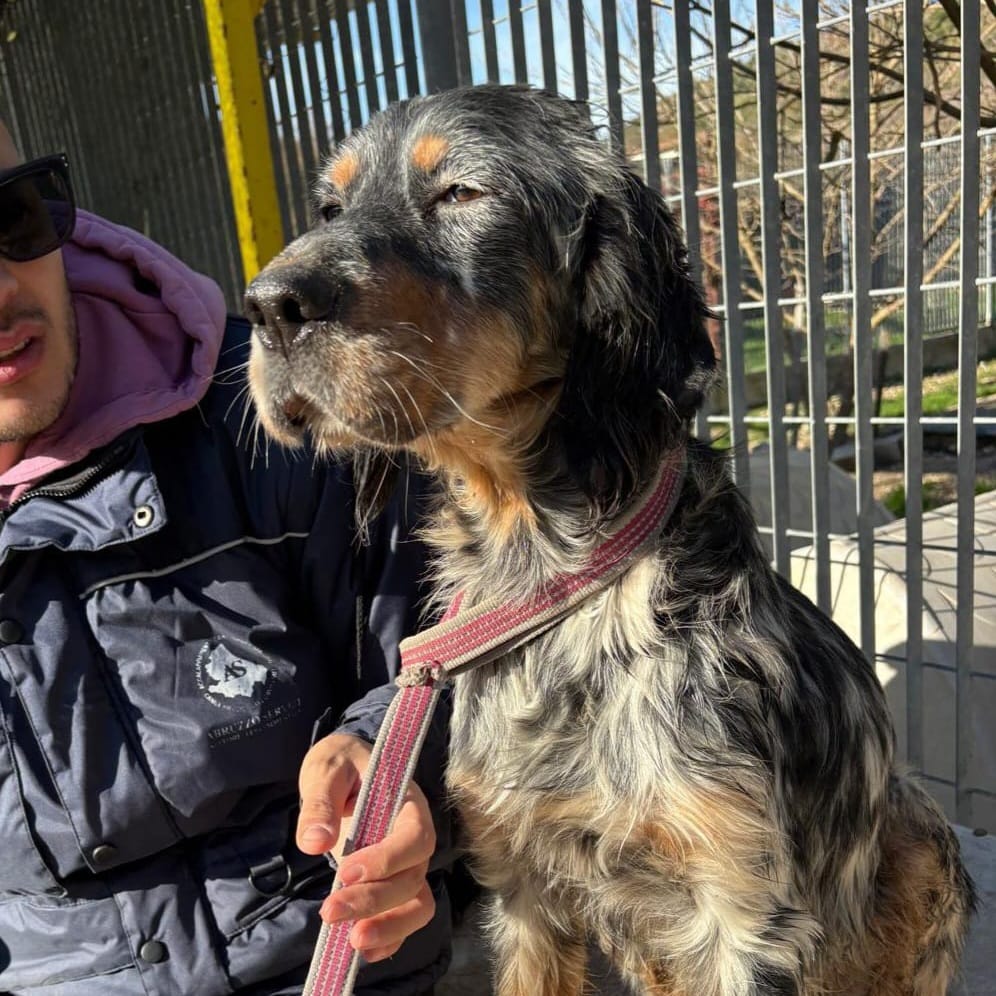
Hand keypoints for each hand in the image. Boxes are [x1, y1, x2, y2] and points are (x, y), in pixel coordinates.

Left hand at [296, 733, 435, 961]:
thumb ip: (321, 802)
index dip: (386, 860)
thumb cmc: (340, 764)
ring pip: (417, 904)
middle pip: (411, 878)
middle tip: (329, 912)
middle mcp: (415, 839)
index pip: (414, 838)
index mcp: (408, 804)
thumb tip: (314, 842)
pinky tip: (359, 952)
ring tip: (351, 942)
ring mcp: (408, 865)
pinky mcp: (394, 885)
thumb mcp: (326, 769)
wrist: (344, 769)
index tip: (345, 872)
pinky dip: (389, 938)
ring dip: (388, 927)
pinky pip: (406, 917)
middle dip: (374, 901)